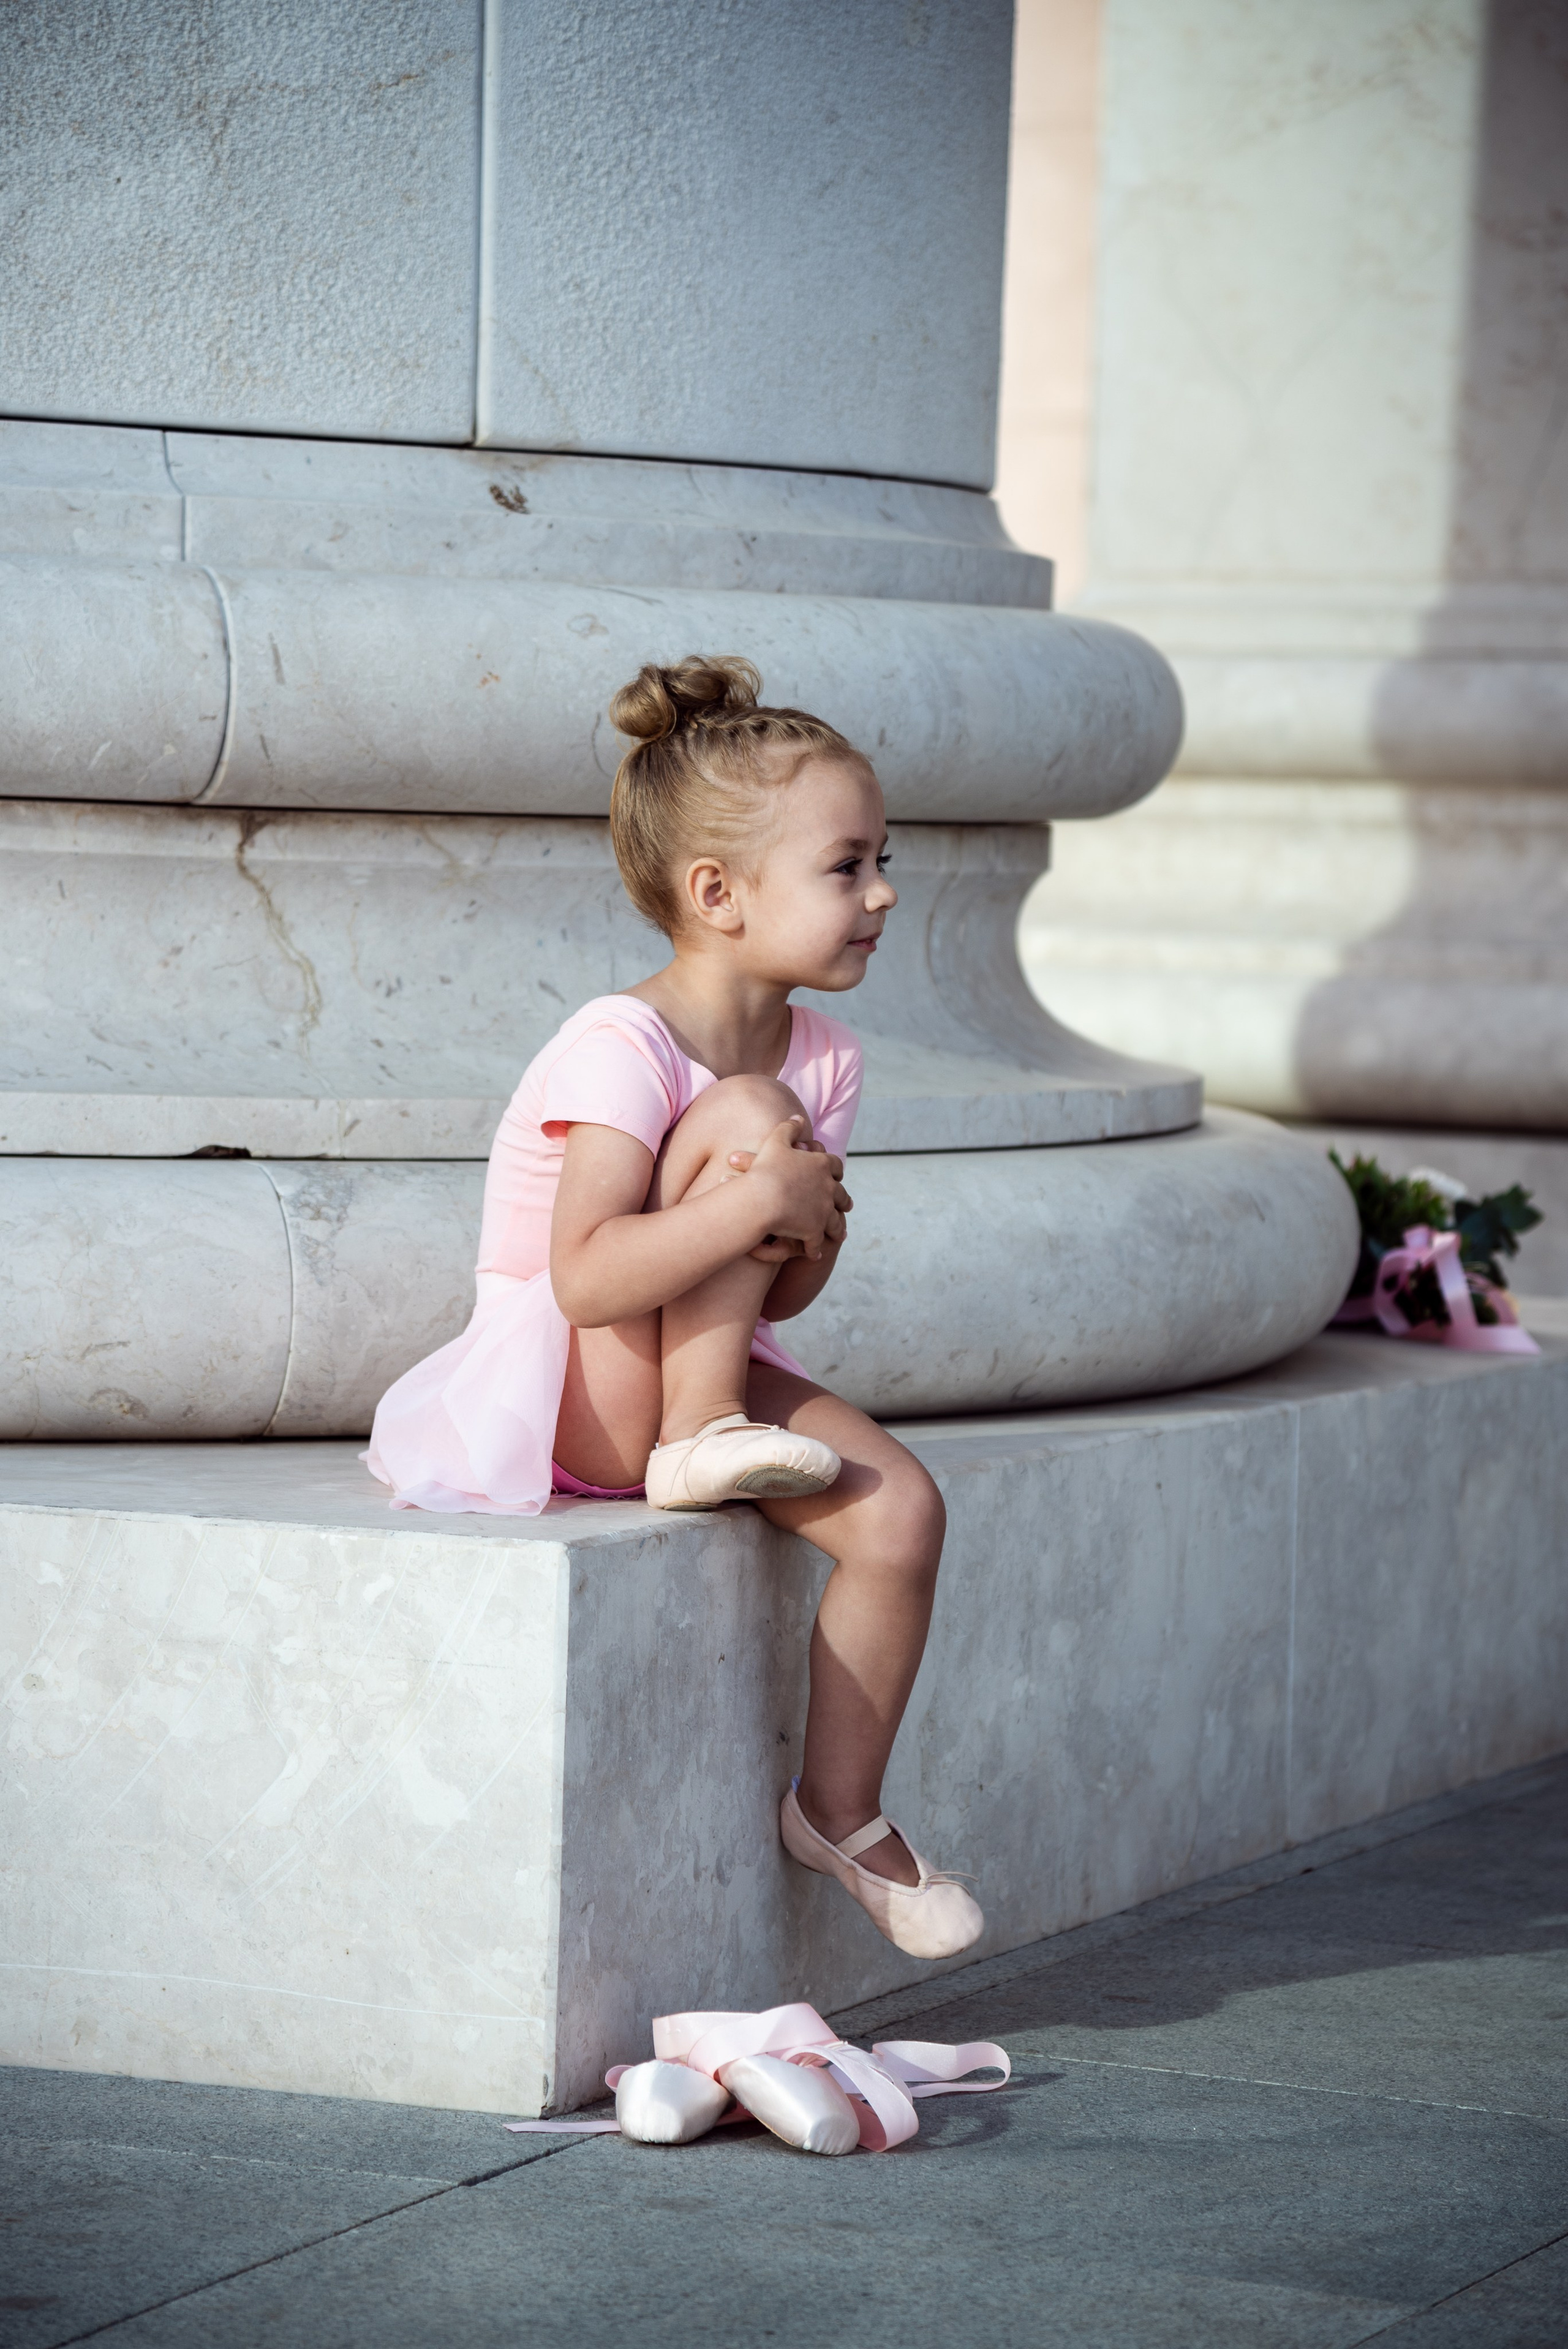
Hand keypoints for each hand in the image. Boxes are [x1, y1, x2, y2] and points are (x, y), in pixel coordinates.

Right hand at [724, 1131, 851, 1261]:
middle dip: (843, 1201)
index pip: (836, 1166)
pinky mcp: (815, 1231)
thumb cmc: (766, 1167)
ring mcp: (823, 1211)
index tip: (837, 1176)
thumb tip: (798, 1117)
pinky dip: (816, 1249)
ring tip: (840, 1233)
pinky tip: (816, 1254)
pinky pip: (817, 1243)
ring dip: (837, 1228)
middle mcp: (829, 1188)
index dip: (836, 1171)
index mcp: (822, 1165)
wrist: (763, 1198)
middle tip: (846, 1205)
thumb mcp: (776, 1140)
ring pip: (835, 1222)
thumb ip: (788, 1128)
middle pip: (841, 1196)